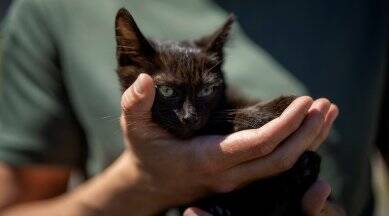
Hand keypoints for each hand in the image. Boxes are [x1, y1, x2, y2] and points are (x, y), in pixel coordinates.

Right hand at [118, 73, 336, 214]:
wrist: (150, 184)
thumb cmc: (146, 152)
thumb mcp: (133, 126)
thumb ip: (135, 104)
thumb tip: (144, 80)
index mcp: (206, 159)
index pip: (255, 146)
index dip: (284, 125)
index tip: (304, 102)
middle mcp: (227, 175)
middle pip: (279, 158)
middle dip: (307, 132)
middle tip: (327, 105)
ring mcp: (236, 180)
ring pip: (282, 165)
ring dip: (308, 140)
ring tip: (327, 113)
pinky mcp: (240, 179)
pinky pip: (274, 166)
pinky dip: (296, 148)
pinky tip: (307, 131)